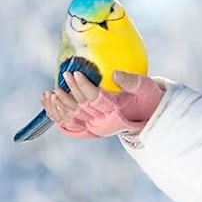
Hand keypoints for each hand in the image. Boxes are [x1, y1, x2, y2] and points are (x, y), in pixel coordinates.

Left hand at [41, 70, 164, 138]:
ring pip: (73, 118)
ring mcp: (96, 126)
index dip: (84, 87)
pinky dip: (58, 115)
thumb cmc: (148, 97)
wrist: (149, 115)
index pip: (95, 98)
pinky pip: (70, 124)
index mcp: (116, 110)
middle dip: (71, 91)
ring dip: (60, 105)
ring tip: (52, 91)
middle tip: (64, 75)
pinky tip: (51, 104)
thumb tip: (115, 73)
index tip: (76, 74)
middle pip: (82, 107)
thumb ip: (131, 80)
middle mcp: (104, 121)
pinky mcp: (91, 128)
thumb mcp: (145, 86)